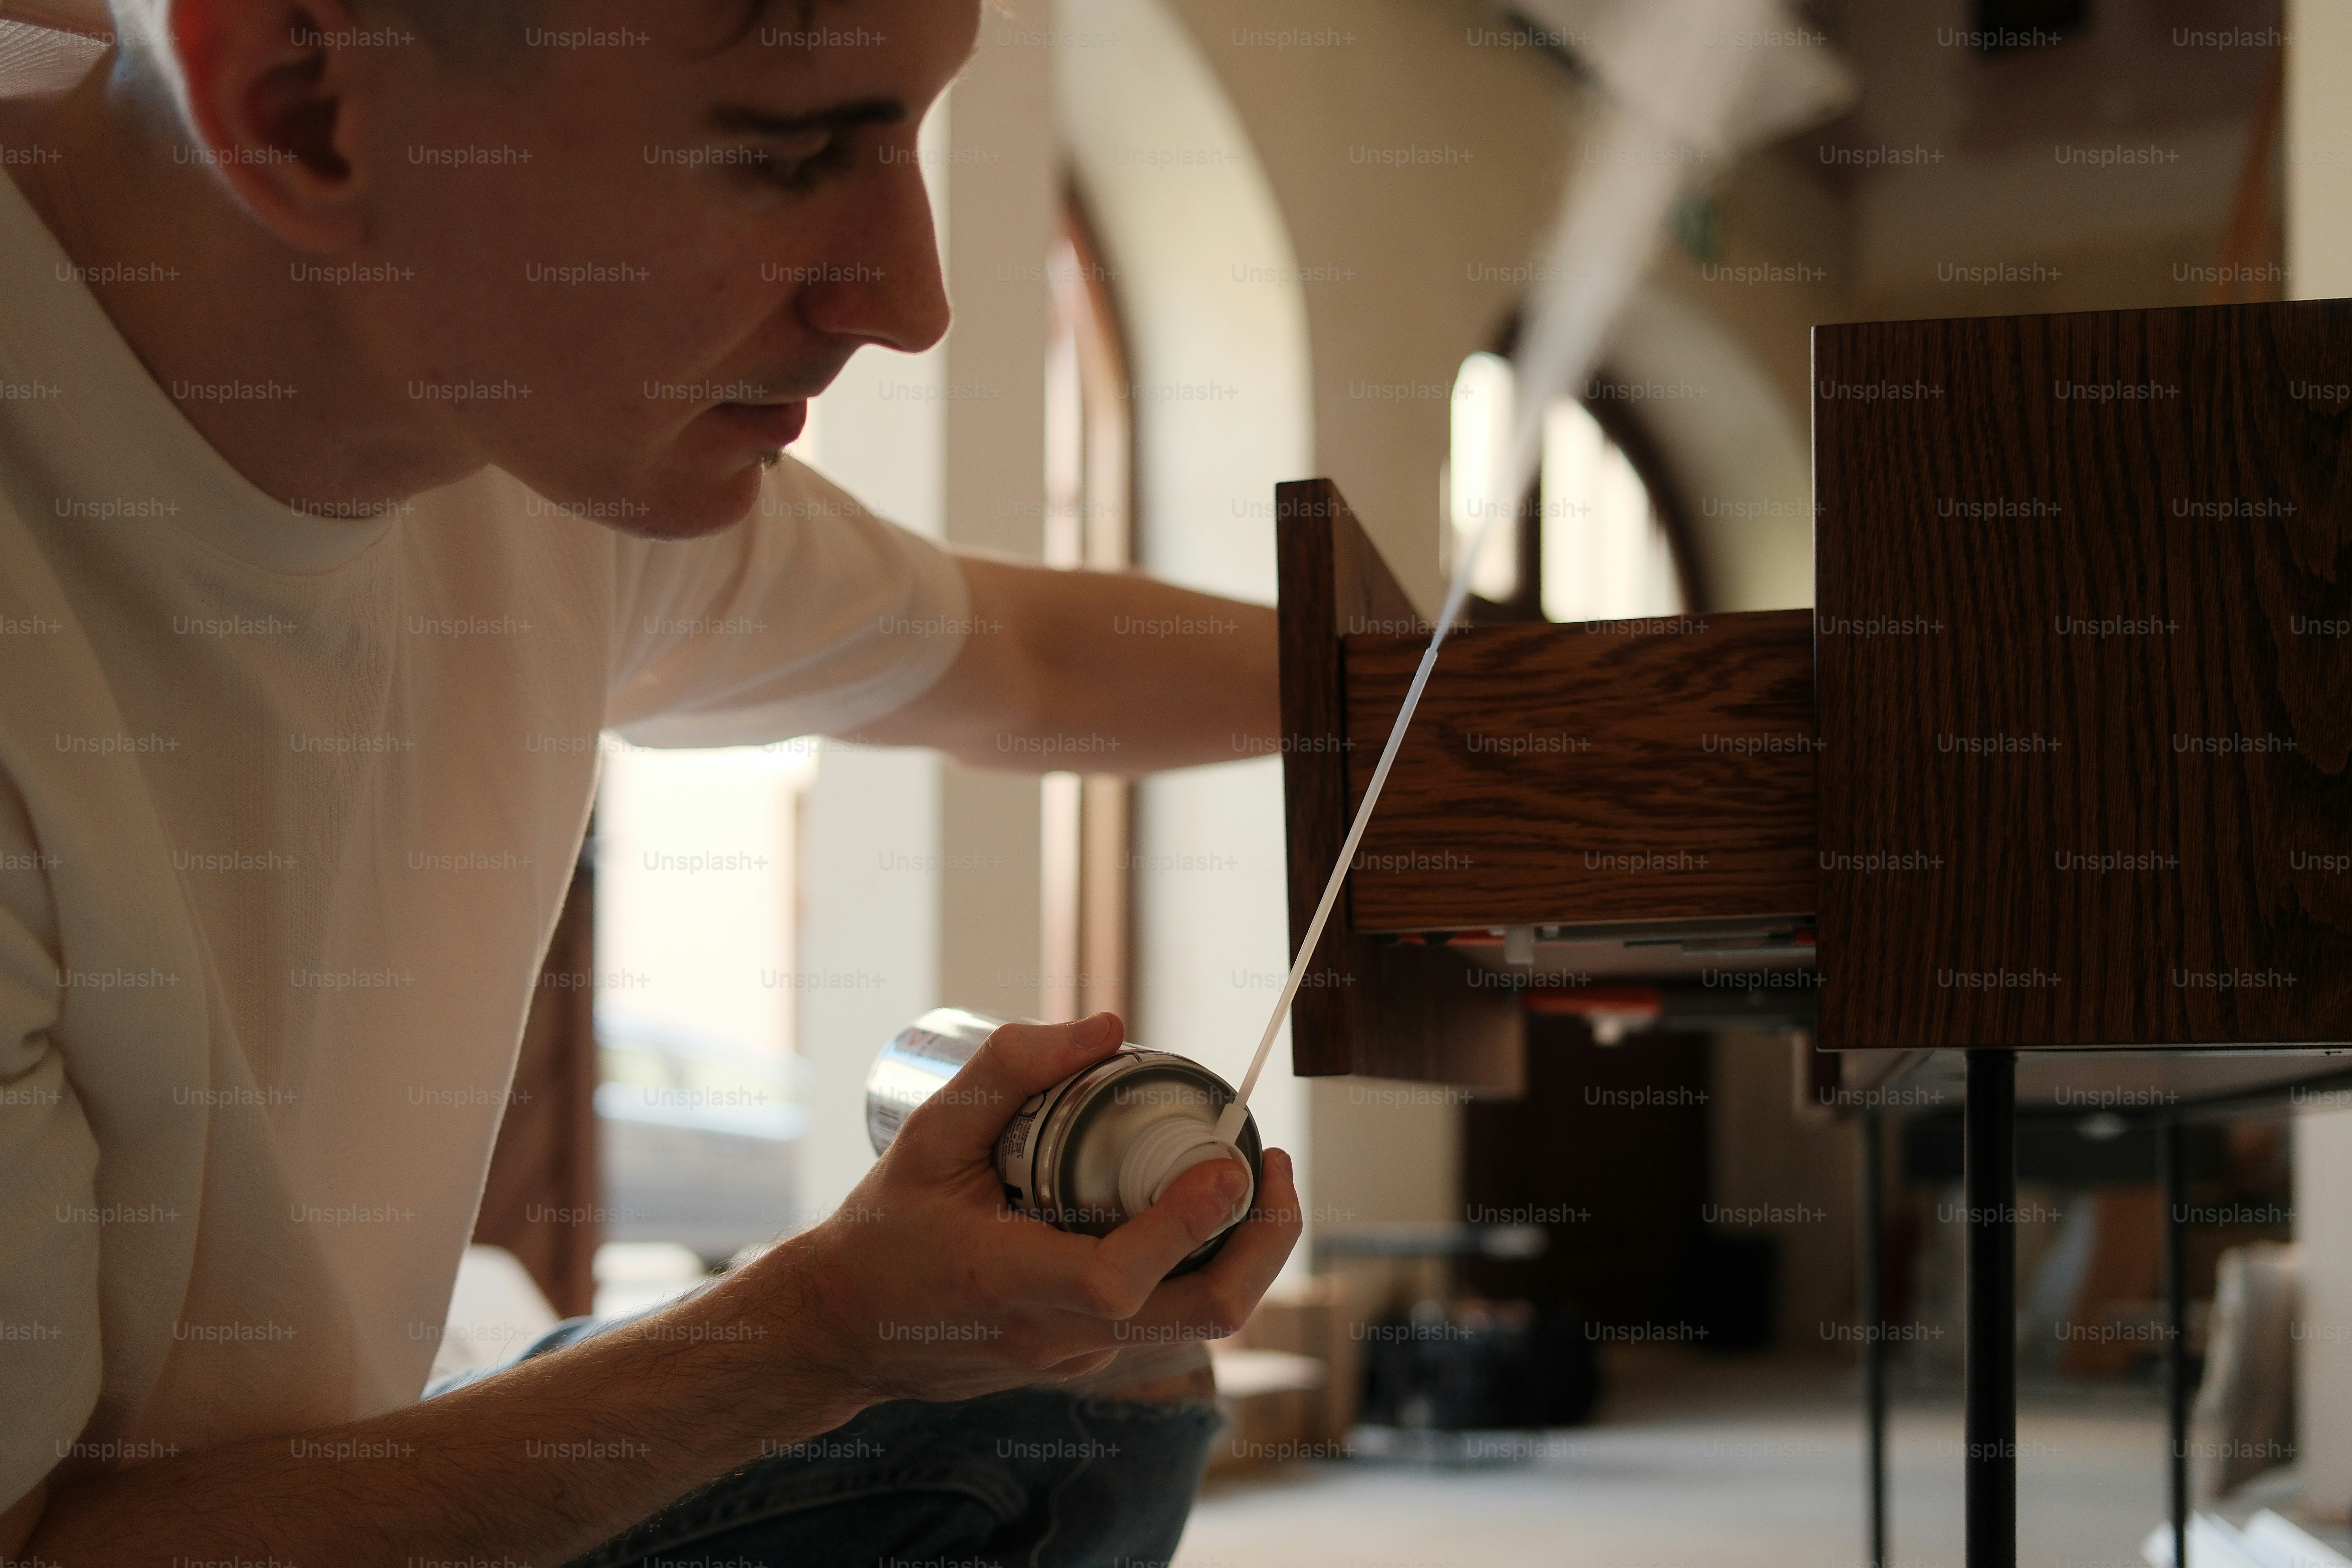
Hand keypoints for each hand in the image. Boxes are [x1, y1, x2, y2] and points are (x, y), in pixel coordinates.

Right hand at [765, 1012, 1300, 1404]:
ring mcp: (1079, 1358)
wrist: (842, 1329)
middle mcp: (1059, 1338)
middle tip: (1273, 1165)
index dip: (1189, 1223)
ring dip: (1240, 1251)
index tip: (1232, 1161)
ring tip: (1243, 1175)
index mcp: (1011, 1285)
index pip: (1122, 1280)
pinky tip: (1183, 1209)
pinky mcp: (1086, 1361)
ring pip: (1197, 1320)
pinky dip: (1193, 1263)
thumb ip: (1009, 1070)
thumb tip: (1106, 1026)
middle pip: (1206, 1317)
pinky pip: (1164, 1316)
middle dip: (1264, 1243)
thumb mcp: (929, 1135)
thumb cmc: (883, 1230)